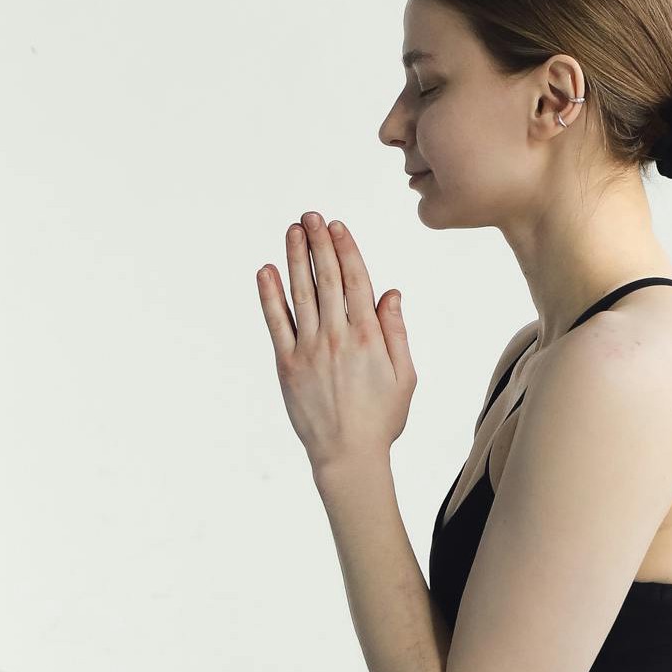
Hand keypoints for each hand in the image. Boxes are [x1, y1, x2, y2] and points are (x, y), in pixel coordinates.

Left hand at [257, 212, 416, 475]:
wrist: (348, 455)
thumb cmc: (382, 418)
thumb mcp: (404, 375)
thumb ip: (395, 331)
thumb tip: (389, 292)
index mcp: (369, 336)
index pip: (355, 280)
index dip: (344, 249)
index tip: (336, 226)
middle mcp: (338, 336)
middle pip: (326, 279)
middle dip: (318, 243)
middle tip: (311, 216)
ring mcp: (310, 349)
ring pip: (300, 293)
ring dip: (296, 258)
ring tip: (292, 231)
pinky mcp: (288, 364)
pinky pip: (276, 322)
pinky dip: (270, 295)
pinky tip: (266, 271)